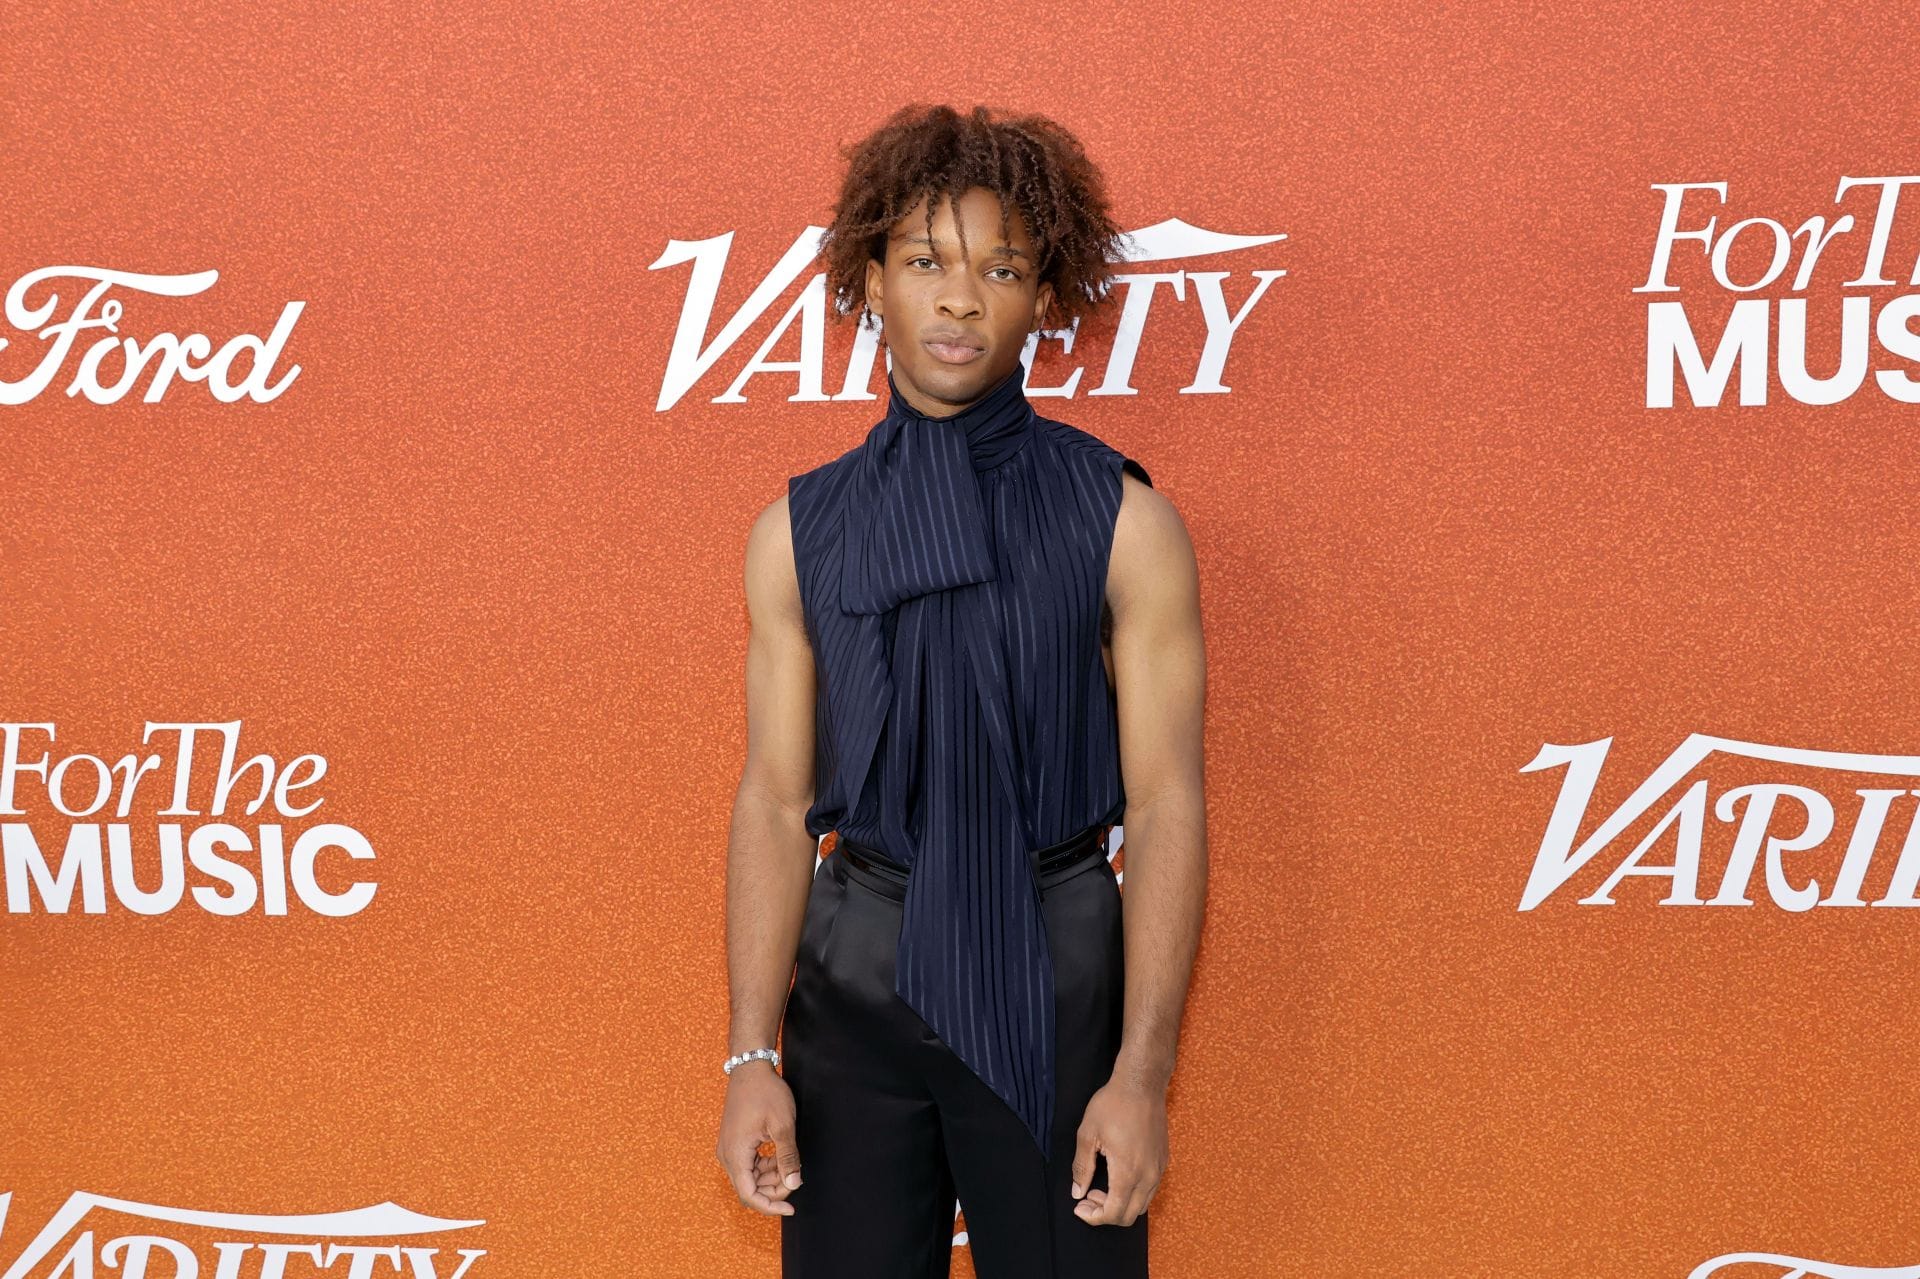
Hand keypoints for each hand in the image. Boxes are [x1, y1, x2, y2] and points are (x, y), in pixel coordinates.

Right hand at [716, 1061, 802, 1215]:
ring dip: (770, 1178)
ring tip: (791, 1165)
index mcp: (736, 1154)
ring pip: (749, 1178)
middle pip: (749, 1189)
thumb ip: (788, 1158)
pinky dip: (765, 1166)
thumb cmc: (765, 1093)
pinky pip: (748, 1165)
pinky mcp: (734, 1142)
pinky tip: (780, 1157)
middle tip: (796, 1179)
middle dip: (773, 1191)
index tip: (791, 1207)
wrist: (750, 1068)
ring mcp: (729, 1149)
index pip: (749, 1195)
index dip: (771, 1206)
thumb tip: (794, 1184)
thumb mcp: (782, 1126)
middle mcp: (727, 1155)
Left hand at [1067, 1076, 1167, 1226]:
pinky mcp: (1163, 1160)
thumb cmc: (1112, 1105)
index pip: (1113, 1213)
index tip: (1079, 1206)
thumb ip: (1082, 1167)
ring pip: (1142, 1205)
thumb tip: (1078, 1192)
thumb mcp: (1088, 1134)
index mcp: (1127, 1172)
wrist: (1141, 1084)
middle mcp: (1148, 1176)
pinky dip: (1133, 1194)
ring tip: (1100, 1188)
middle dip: (1105, 1214)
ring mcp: (1158, 1168)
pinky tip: (1117, 1177)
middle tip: (1087, 1198)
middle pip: (1129, 1216)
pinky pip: (1150, 1189)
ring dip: (1120, 1205)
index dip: (1094, 1217)